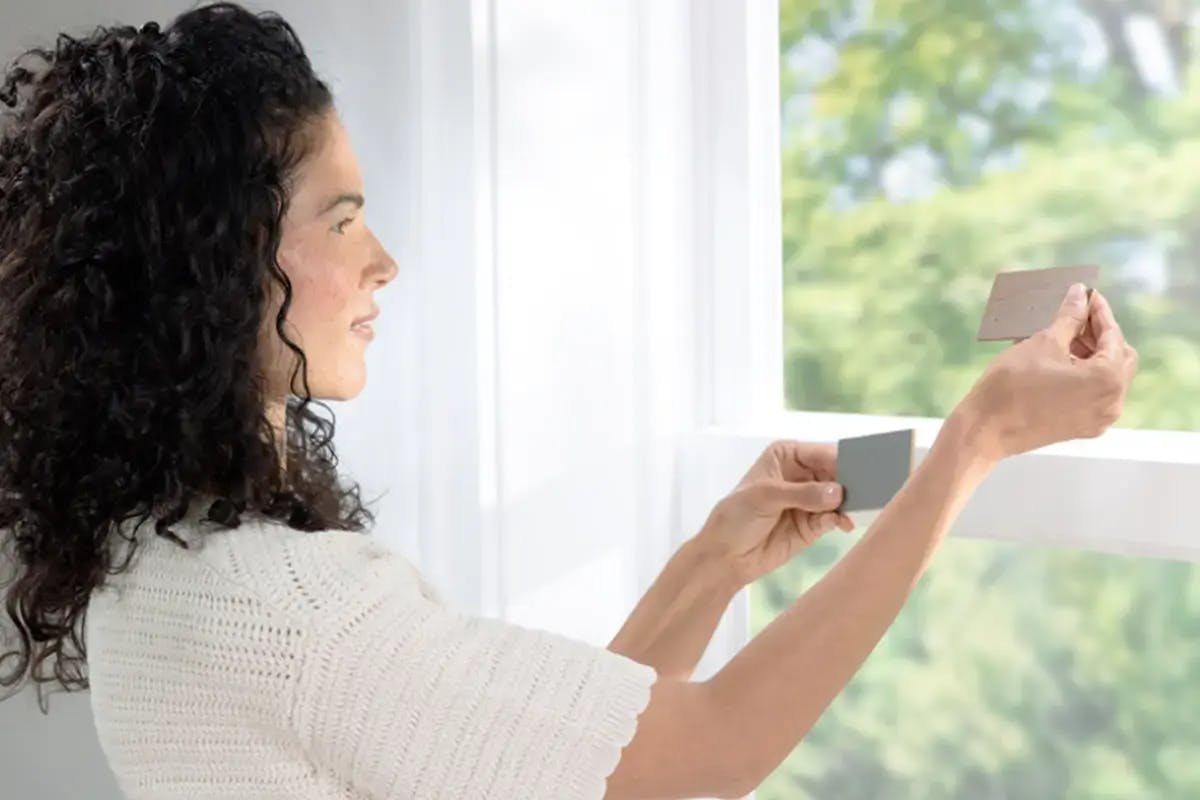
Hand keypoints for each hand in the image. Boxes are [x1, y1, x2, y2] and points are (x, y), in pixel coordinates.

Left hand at [693, 441, 854, 585]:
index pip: (821, 452)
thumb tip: (837, 492)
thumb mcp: (765, 496)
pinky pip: (835, 518)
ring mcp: (810, 500)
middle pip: (836, 473)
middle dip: (851, 481)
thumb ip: (802, 493)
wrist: (726, 556)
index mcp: (787, 455)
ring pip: (840, 496)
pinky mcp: (814, 524)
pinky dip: (843, 520)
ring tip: (863, 507)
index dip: (841, 459)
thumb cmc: (736, 516)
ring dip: (851, 502)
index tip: (861, 467)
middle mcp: (802, 474)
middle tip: (870, 488)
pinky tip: (845, 524)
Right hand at [956, 283, 1138, 460]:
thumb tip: (1079, 294)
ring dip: (1090, 354)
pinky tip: (1059, 360)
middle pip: (1118, 358)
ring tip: (1063, 337)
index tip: (1087, 294)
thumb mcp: (1043, 343)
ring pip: (1105, 377)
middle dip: (1099, 334)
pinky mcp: (1082, 428)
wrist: (985, 429)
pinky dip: (1082, 374)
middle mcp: (1112, 402)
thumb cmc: (1012, 385)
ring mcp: (1098, 419)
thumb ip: (1069, 317)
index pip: (1113, 336)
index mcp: (1108, 379)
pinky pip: (1092, 393)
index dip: (1099, 312)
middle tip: (1076, 316)